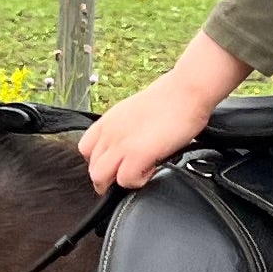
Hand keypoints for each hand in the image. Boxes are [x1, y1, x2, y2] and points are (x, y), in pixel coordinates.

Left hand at [83, 40, 248, 191]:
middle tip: (130, 174)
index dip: (100, 161)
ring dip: (119, 181)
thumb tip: (132, 142)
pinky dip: (137, 181)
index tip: (115, 164)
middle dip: (109, 178)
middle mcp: (110, 132)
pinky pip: (125, 180)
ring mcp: (121, 143)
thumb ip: (127, 129)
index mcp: (108, 121)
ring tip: (139, 173)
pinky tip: (151, 169)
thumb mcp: (136, 112)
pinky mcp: (137, 153)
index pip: (86, 149)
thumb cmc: (171, 98)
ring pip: (99, 177)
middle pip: (92, 168)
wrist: (187, 90)